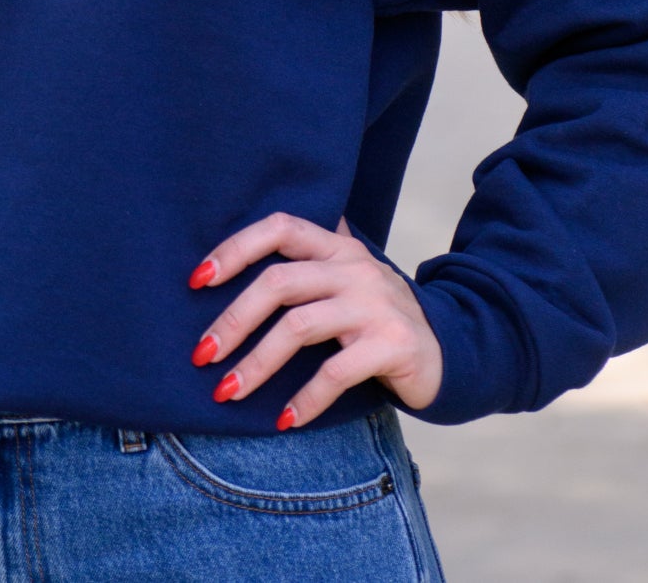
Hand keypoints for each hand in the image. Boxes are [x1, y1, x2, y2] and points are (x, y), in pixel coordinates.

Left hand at [187, 213, 441, 427]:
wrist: (450, 350)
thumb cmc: (379, 317)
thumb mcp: (349, 278)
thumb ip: (310, 261)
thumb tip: (241, 253)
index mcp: (338, 247)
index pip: (280, 228)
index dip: (235, 248)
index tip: (196, 280)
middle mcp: (354, 268)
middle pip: (279, 283)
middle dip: (232, 320)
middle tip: (201, 356)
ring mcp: (375, 305)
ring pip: (299, 327)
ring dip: (256, 364)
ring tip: (227, 392)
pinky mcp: (392, 345)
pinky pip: (336, 371)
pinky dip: (305, 398)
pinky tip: (284, 420)